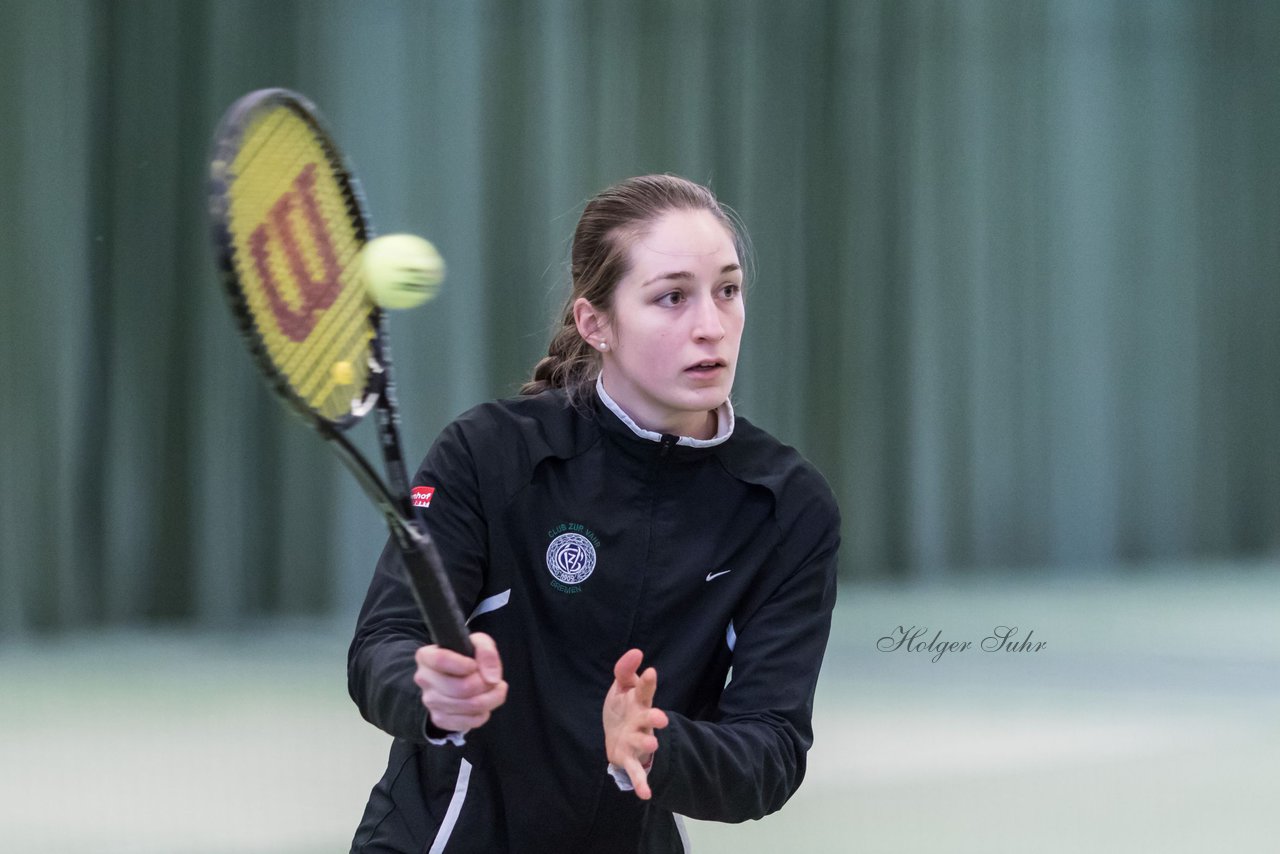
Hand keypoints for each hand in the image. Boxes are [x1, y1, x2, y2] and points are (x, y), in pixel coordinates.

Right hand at [413, 632, 507, 732]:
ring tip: (495, 689)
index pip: (441, 660)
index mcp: (426, 656)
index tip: (475, 665)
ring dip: (491, 698)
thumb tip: (492, 679)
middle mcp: (424, 679)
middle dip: (486, 684)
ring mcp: (430, 702)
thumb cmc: (467, 657)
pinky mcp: (440, 719)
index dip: (464, 664)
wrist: (456, 677)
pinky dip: (484, 713)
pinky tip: (484, 702)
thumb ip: (486, 652)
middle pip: (461, 688)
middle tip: (495, 680)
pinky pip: (469, 721)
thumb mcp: (477, 643)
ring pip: (469, 706)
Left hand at [602, 648, 668, 799]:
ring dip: (648, 744)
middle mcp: (641, 721)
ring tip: (652, 744)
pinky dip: (641, 782)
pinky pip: (636, 771)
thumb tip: (637, 651)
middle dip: (655, 718)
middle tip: (661, 718)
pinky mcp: (629, 759)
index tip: (650, 672)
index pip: (644, 690)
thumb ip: (625, 670)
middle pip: (650, 718)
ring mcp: (637, 740)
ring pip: (644, 742)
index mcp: (639, 702)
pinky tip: (644, 794)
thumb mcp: (621, 688)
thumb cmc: (622, 709)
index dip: (647, 682)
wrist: (616, 737)